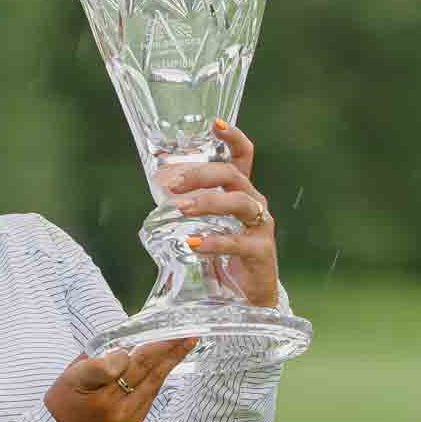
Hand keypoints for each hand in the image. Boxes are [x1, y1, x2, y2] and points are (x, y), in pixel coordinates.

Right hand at [43, 338, 198, 421]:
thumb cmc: (62, 405)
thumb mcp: (68, 376)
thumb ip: (96, 359)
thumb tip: (124, 344)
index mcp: (85, 385)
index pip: (111, 363)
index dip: (124, 352)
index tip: (130, 342)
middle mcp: (107, 403)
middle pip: (141, 369)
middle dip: (165, 347)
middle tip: (184, 330)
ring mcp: (123, 416)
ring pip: (153, 382)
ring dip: (171, 360)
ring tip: (187, 342)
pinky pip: (150, 396)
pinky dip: (159, 378)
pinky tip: (169, 364)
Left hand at [156, 119, 280, 307]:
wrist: (249, 298)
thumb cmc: (227, 257)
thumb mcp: (209, 225)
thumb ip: (190, 205)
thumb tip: (159, 186)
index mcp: (242, 193)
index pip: (243, 157)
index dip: (233, 138)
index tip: (215, 123)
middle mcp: (255, 204)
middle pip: (234, 176)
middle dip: (202, 174)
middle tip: (173, 184)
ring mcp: (261, 228)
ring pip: (239, 202)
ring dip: (208, 202)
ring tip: (182, 209)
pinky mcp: (260, 252)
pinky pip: (237, 242)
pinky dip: (214, 241)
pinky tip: (193, 243)